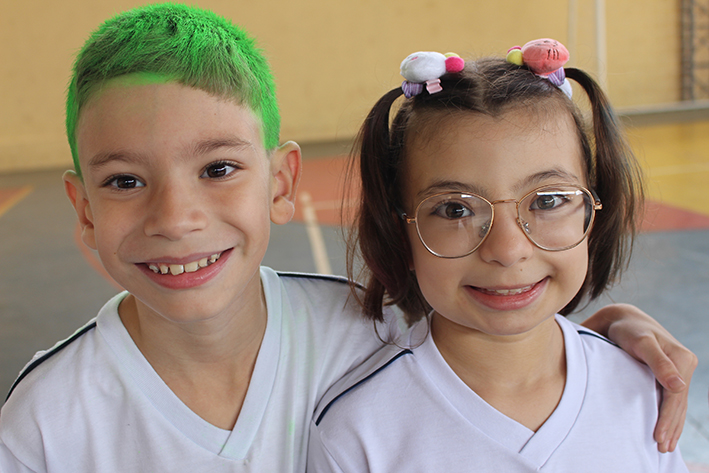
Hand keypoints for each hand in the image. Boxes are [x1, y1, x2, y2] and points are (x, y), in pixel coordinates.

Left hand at [580, 303, 696, 452]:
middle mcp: (684, 365)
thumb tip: (678, 385)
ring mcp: (677, 370)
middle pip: (677, 403)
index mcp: (682, 359)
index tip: (659, 437)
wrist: (622, 319)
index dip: (667, 419)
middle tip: (661, 449)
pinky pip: (670, 398)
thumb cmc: (629, 330)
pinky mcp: (668, 373)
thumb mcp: (642, 343)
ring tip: (664, 446)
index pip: (675, 397)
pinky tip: (665, 428)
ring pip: (675, 403)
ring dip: (671, 425)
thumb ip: (658, 362)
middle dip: (670, 427)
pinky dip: (668, 415)